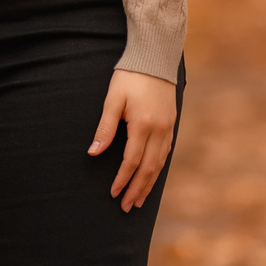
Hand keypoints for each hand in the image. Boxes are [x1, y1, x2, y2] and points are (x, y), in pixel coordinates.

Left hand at [89, 68, 177, 211]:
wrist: (155, 58)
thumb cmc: (129, 77)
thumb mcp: (113, 99)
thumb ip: (105, 128)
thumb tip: (94, 152)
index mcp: (143, 125)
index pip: (131, 161)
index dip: (122, 180)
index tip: (113, 193)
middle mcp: (159, 130)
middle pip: (148, 168)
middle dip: (137, 189)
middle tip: (126, 207)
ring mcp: (168, 128)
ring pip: (160, 164)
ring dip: (149, 184)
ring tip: (139, 200)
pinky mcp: (172, 124)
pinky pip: (165, 153)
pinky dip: (158, 169)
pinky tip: (152, 176)